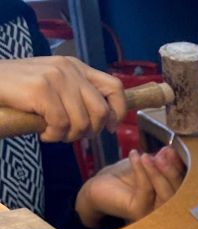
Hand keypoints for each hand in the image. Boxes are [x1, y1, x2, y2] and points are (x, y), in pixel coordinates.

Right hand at [0, 56, 125, 141]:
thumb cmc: (24, 91)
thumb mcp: (58, 88)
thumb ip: (80, 98)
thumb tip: (107, 121)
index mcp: (77, 68)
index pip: (115, 87)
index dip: (118, 112)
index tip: (109, 127)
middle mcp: (70, 70)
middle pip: (101, 112)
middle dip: (90, 132)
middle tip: (70, 133)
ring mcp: (56, 78)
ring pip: (82, 123)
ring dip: (68, 136)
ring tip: (53, 131)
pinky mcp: (42, 90)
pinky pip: (61, 125)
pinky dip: (53, 136)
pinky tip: (42, 131)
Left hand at [75, 146, 184, 227]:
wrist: (98, 186)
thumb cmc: (122, 178)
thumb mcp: (145, 164)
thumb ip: (159, 161)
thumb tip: (171, 150)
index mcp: (169, 197)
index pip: (182, 184)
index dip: (180, 167)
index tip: (173, 150)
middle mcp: (164, 209)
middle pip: (178, 192)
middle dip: (172, 171)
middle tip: (163, 154)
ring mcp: (152, 212)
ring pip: (166, 195)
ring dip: (158, 173)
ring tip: (148, 156)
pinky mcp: (138, 212)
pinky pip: (145, 191)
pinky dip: (141, 172)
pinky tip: (135, 156)